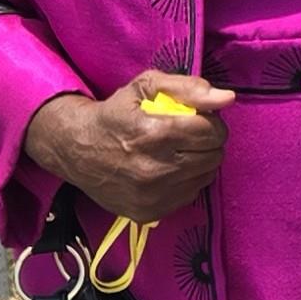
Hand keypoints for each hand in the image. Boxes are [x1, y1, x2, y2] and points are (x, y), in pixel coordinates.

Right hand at [22, 75, 232, 223]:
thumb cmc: (114, 114)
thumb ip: (188, 88)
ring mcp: (152, 195)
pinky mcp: (149, 212)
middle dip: (207, 142)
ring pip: (206, 177)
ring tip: (177, 152)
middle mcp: (155, 169)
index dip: (211, 123)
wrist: (74, 149)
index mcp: (155, 134)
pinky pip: (189, 195)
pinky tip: (168, 170)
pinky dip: (186, 182)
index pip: (213, 132)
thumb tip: (227, 98)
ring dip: (199, 162)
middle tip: (187, 136)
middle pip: (214, 156)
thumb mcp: (145, 87)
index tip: (197, 120)